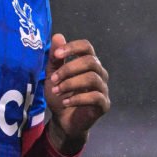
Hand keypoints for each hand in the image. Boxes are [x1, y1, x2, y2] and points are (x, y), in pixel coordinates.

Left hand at [43, 33, 109, 154]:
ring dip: (71, 84)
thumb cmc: (61, 95)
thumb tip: (58, 36)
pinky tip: (65, 102)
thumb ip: (55, 59)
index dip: (72, 47)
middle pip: (90, 61)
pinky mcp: (104, 104)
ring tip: (57, 91)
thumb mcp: (53, 76)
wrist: (64, 121)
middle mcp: (99, 73)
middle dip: (69, 69)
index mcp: (88, 63)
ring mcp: (103, 89)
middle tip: (53, 79)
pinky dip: (78, 99)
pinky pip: (95, 97)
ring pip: (92, 78)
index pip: (87, 47)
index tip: (56, 55)